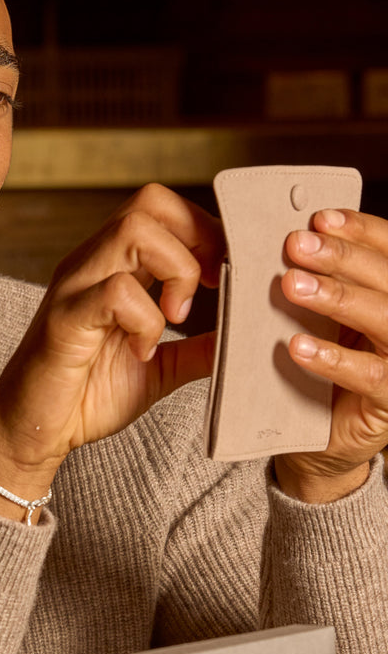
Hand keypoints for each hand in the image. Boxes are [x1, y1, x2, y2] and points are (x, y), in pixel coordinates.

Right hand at [0, 185, 224, 518]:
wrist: (34, 429)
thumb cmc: (87, 394)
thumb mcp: (160, 367)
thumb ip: (198, 347)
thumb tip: (243, 333)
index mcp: (112, 266)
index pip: (159, 207)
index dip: (202, 228)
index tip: (223, 271)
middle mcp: (91, 263)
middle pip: (149, 202)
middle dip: (197, 237)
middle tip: (208, 286)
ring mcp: (75, 286)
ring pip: (134, 230)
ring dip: (175, 271)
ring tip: (176, 316)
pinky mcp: (66, 318)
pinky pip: (115, 292)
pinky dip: (146, 320)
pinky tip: (144, 351)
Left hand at [277, 208, 387, 502]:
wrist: (317, 434)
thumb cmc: (314, 366)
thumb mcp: (314, 319)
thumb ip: (310, 286)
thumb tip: (282, 245)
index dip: (360, 231)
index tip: (320, 219)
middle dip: (342, 257)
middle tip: (297, 246)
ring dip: (339, 298)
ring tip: (293, 286)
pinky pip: (372, 376)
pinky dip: (335, 358)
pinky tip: (298, 346)